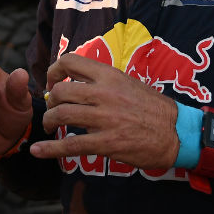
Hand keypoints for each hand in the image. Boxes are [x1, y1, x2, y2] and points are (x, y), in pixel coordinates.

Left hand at [31, 53, 179, 169]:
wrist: (175, 132)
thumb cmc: (152, 108)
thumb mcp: (129, 83)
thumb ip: (104, 81)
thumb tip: (78, 82)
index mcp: (110, 75)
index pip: (71, 61)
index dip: (54, 71)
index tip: (52, 82)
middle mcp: (105, 93)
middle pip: (61, 92)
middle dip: (50, 102)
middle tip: (52, 110)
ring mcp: (105, 118)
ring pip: (61, 115)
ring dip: (49, 122)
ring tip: (50, 126)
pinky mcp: (106, 143)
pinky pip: (70, 145)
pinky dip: (49, 149)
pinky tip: (38, 151)